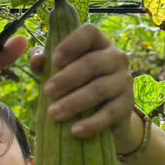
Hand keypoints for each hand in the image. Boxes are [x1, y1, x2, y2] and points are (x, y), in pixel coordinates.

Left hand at [30, 24, 133, 138]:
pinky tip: (75, 131)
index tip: (55, 60)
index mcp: (99, 43)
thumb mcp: (61, 70)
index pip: (89, 33)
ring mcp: (125, 81)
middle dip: (67, 78)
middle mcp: (116, 57)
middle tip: (46, 92)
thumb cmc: (78, 84)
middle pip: (92, 63)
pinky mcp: (127, 104)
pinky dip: (92, 123)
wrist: (108, 114)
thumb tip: (37, 60)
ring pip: (100, 89)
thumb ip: (45, 61)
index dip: (71, 44)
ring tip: (53, 114)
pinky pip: (110, 113)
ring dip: (74, 102)